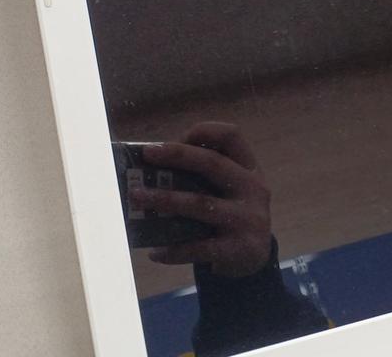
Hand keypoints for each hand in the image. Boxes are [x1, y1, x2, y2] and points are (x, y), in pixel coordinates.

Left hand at [128, 121, 273, 277]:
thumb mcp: (230, 189)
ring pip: (200, 203)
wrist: (256, 259)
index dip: (205, 131)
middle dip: (178, 155)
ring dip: (164, 199)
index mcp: (249, 169)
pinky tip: (155, 253)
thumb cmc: (231, 215)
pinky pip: (199, 247)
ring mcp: (247, 219)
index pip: (232, 136)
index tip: (179, 137)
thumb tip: (154, 166)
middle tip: (148, 154)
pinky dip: (174, 250)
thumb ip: (206, 175)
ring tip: (136, 198)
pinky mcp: (238, 248)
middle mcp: (252, 189)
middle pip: (213, 163)